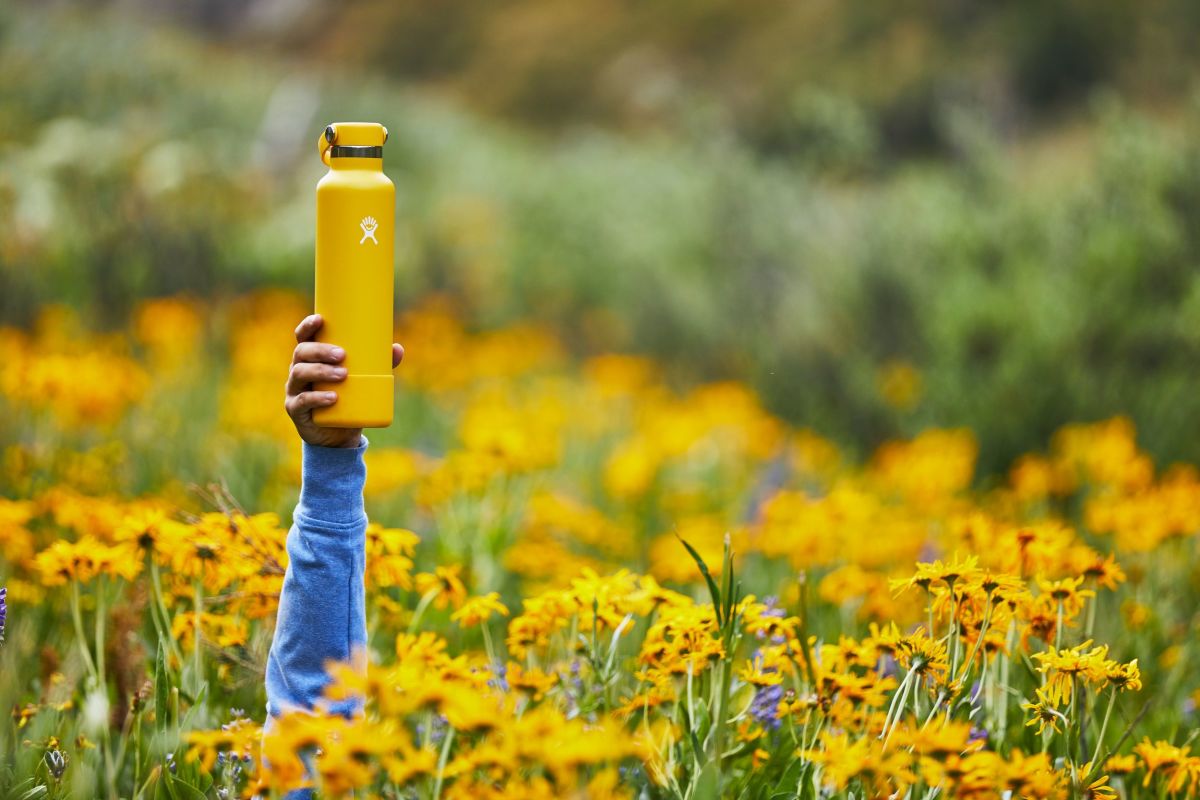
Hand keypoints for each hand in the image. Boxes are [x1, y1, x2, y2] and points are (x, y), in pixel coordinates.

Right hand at [285, 314, 403, 447]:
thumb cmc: (348, 400)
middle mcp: (297, 370)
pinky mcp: (296, 410)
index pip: (303, 337)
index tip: (321, 319)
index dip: (307, 326)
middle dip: (320, 351)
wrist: (338, 436)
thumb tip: (397, 348)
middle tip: (342, 355)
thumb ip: (379, 365)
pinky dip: (317, 398)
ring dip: (321, 371)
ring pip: (300, 374)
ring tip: (343, 375)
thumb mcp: (363, 381)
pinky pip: (302, 402)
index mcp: (310, 358)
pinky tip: (332, 397)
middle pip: (301, 353)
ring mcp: (294, 390)